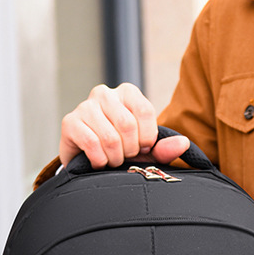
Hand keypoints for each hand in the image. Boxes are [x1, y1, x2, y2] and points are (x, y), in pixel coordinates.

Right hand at [59, 83, 189, 167]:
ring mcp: (85, 106)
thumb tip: (184, 144)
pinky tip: (98, 162)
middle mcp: (104, 93)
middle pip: (127, 126)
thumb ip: (164, 147)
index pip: (145, 112)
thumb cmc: (119, 151)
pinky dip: (99, 160)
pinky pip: (92, 145)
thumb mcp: (145, 150)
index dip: (147, 138)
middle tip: (124, 157)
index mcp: (127, 92)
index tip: (142, 148)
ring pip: (110, 138)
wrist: (88, 162)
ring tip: (111, 160)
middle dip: (129, 151)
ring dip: (114, 158)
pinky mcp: (70, 122)